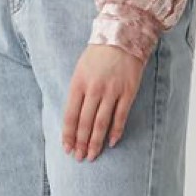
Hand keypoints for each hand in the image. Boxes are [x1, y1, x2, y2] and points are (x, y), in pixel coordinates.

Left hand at [62, 45, 145, 161]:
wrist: (122, 37)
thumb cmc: (98, 55)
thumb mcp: (80, 70)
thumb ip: (77, 93)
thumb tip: (73, 119)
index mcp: (78, 83)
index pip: (70, 116)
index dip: (68, 135)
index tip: (67, 148)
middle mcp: (94, 89)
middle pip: (85, 123)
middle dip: (81, 143)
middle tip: (79, 158)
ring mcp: (112, 91)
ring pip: (101, 123)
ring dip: (95, 142)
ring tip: (92, 155)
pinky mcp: (128, 92)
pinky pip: (120, 116)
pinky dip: (115, 131)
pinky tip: (111, 143)